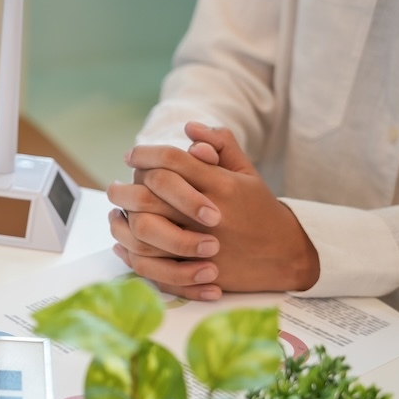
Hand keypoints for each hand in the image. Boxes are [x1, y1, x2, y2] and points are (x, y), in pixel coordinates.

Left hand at [108, 122, 318, 298]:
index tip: (132, 155)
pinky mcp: (193, 270)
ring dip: (121, 219)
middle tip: (115, 185)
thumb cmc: (260, 210)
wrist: (284, 256)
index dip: (146, 154)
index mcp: (220, 185)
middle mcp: (206, 214)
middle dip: (124, 187)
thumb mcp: (247, 173)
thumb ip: (222, 145)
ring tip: (116, 211)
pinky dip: (129, 250)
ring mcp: (198, 245)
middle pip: (149, 194)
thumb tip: (189, 128)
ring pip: (142, 229)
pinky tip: (122, 239)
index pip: (172, 161)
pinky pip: (149, 261)